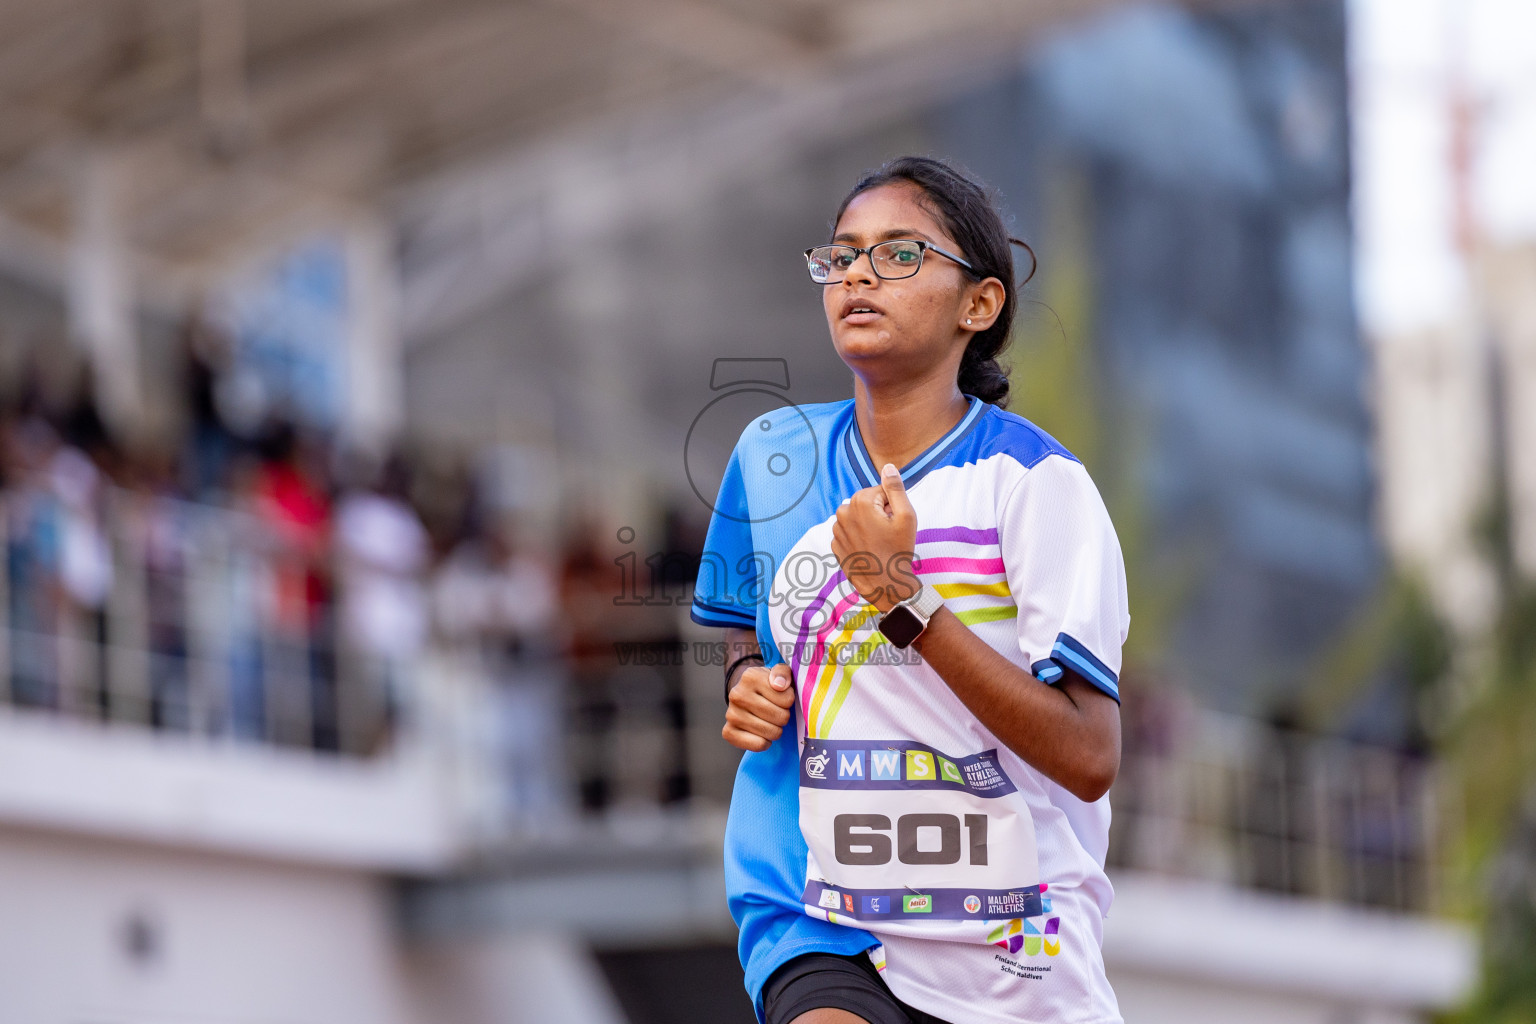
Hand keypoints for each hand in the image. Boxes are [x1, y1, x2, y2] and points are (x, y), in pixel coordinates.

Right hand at [723, 663, 795, 751]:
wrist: (747, 696)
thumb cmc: (768, 686)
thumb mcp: (779, 673)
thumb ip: (783, 673)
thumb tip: (780, 685)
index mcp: (750, 677)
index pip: (787, 699)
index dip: (790, 701)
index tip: (782, 697)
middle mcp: (737, 694)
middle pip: (780, 717)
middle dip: (784, 717)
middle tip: (776, 711)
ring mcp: (731, 714)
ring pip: (771, 732)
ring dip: (776, 729)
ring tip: (769, 721)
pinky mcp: (728, 732)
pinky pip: (759, 744)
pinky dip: (765, 742)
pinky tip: (762, 733)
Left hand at [831, 463, 917, 612]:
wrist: (884, 584)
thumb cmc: (898, 551)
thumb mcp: (906, 516)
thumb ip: (895, 488)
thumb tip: (888, 466)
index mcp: (860, 502)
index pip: (882, 492)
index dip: (893, 506)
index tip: (894, 522)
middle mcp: (843, 512)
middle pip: (868, 503)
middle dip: (880, 513)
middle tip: (889, 533)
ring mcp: (836, 530)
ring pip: (858, 517)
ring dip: (869, 525)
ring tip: (879, 542)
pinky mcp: (835, 544)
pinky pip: (850, 532)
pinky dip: (859, 537)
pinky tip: (869, 550)